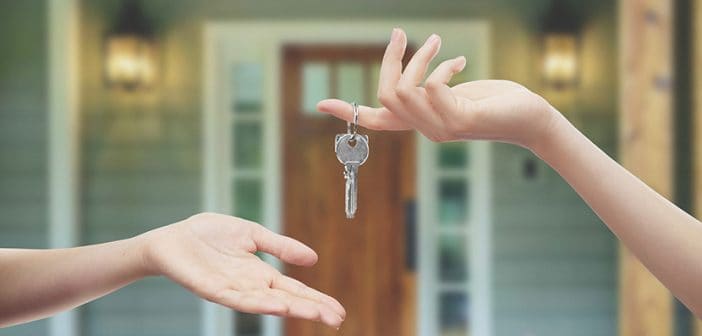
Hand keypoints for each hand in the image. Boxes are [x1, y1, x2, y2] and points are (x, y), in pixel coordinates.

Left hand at [138, 213, 345, 327]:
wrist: (172, 239)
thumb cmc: (209, 236)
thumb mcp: (253, 234)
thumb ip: (280, 246)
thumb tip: (313, 258)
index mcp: (261, 274)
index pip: (294, 289)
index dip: (316, 299)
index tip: (338, 310)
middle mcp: (250, 286)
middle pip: (287, 300)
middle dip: (312, 309)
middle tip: (337, 319)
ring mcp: (233, 290)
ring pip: (267, 304)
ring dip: (292, 309)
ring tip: (315, 314)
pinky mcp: (213, 290)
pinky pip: (238, 299)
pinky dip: (259, 303)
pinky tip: (277, 305)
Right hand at [317, 28, 559, 149]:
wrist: (528, 118)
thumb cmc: (493, 102)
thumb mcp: (454, 93)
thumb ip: (430, 89)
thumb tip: (414, 79)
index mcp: (420, 122)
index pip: (376, 121)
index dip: (347, 111)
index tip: (320, 105)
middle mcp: (425, 130)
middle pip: (386, 95)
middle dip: (392, 60)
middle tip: (404, 37)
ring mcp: (440, 129)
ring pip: (405, 91)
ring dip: (419, 59)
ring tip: (437, 43)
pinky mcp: (459, 121)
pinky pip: (431, 89)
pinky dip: (442, 68)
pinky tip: (460, 63)